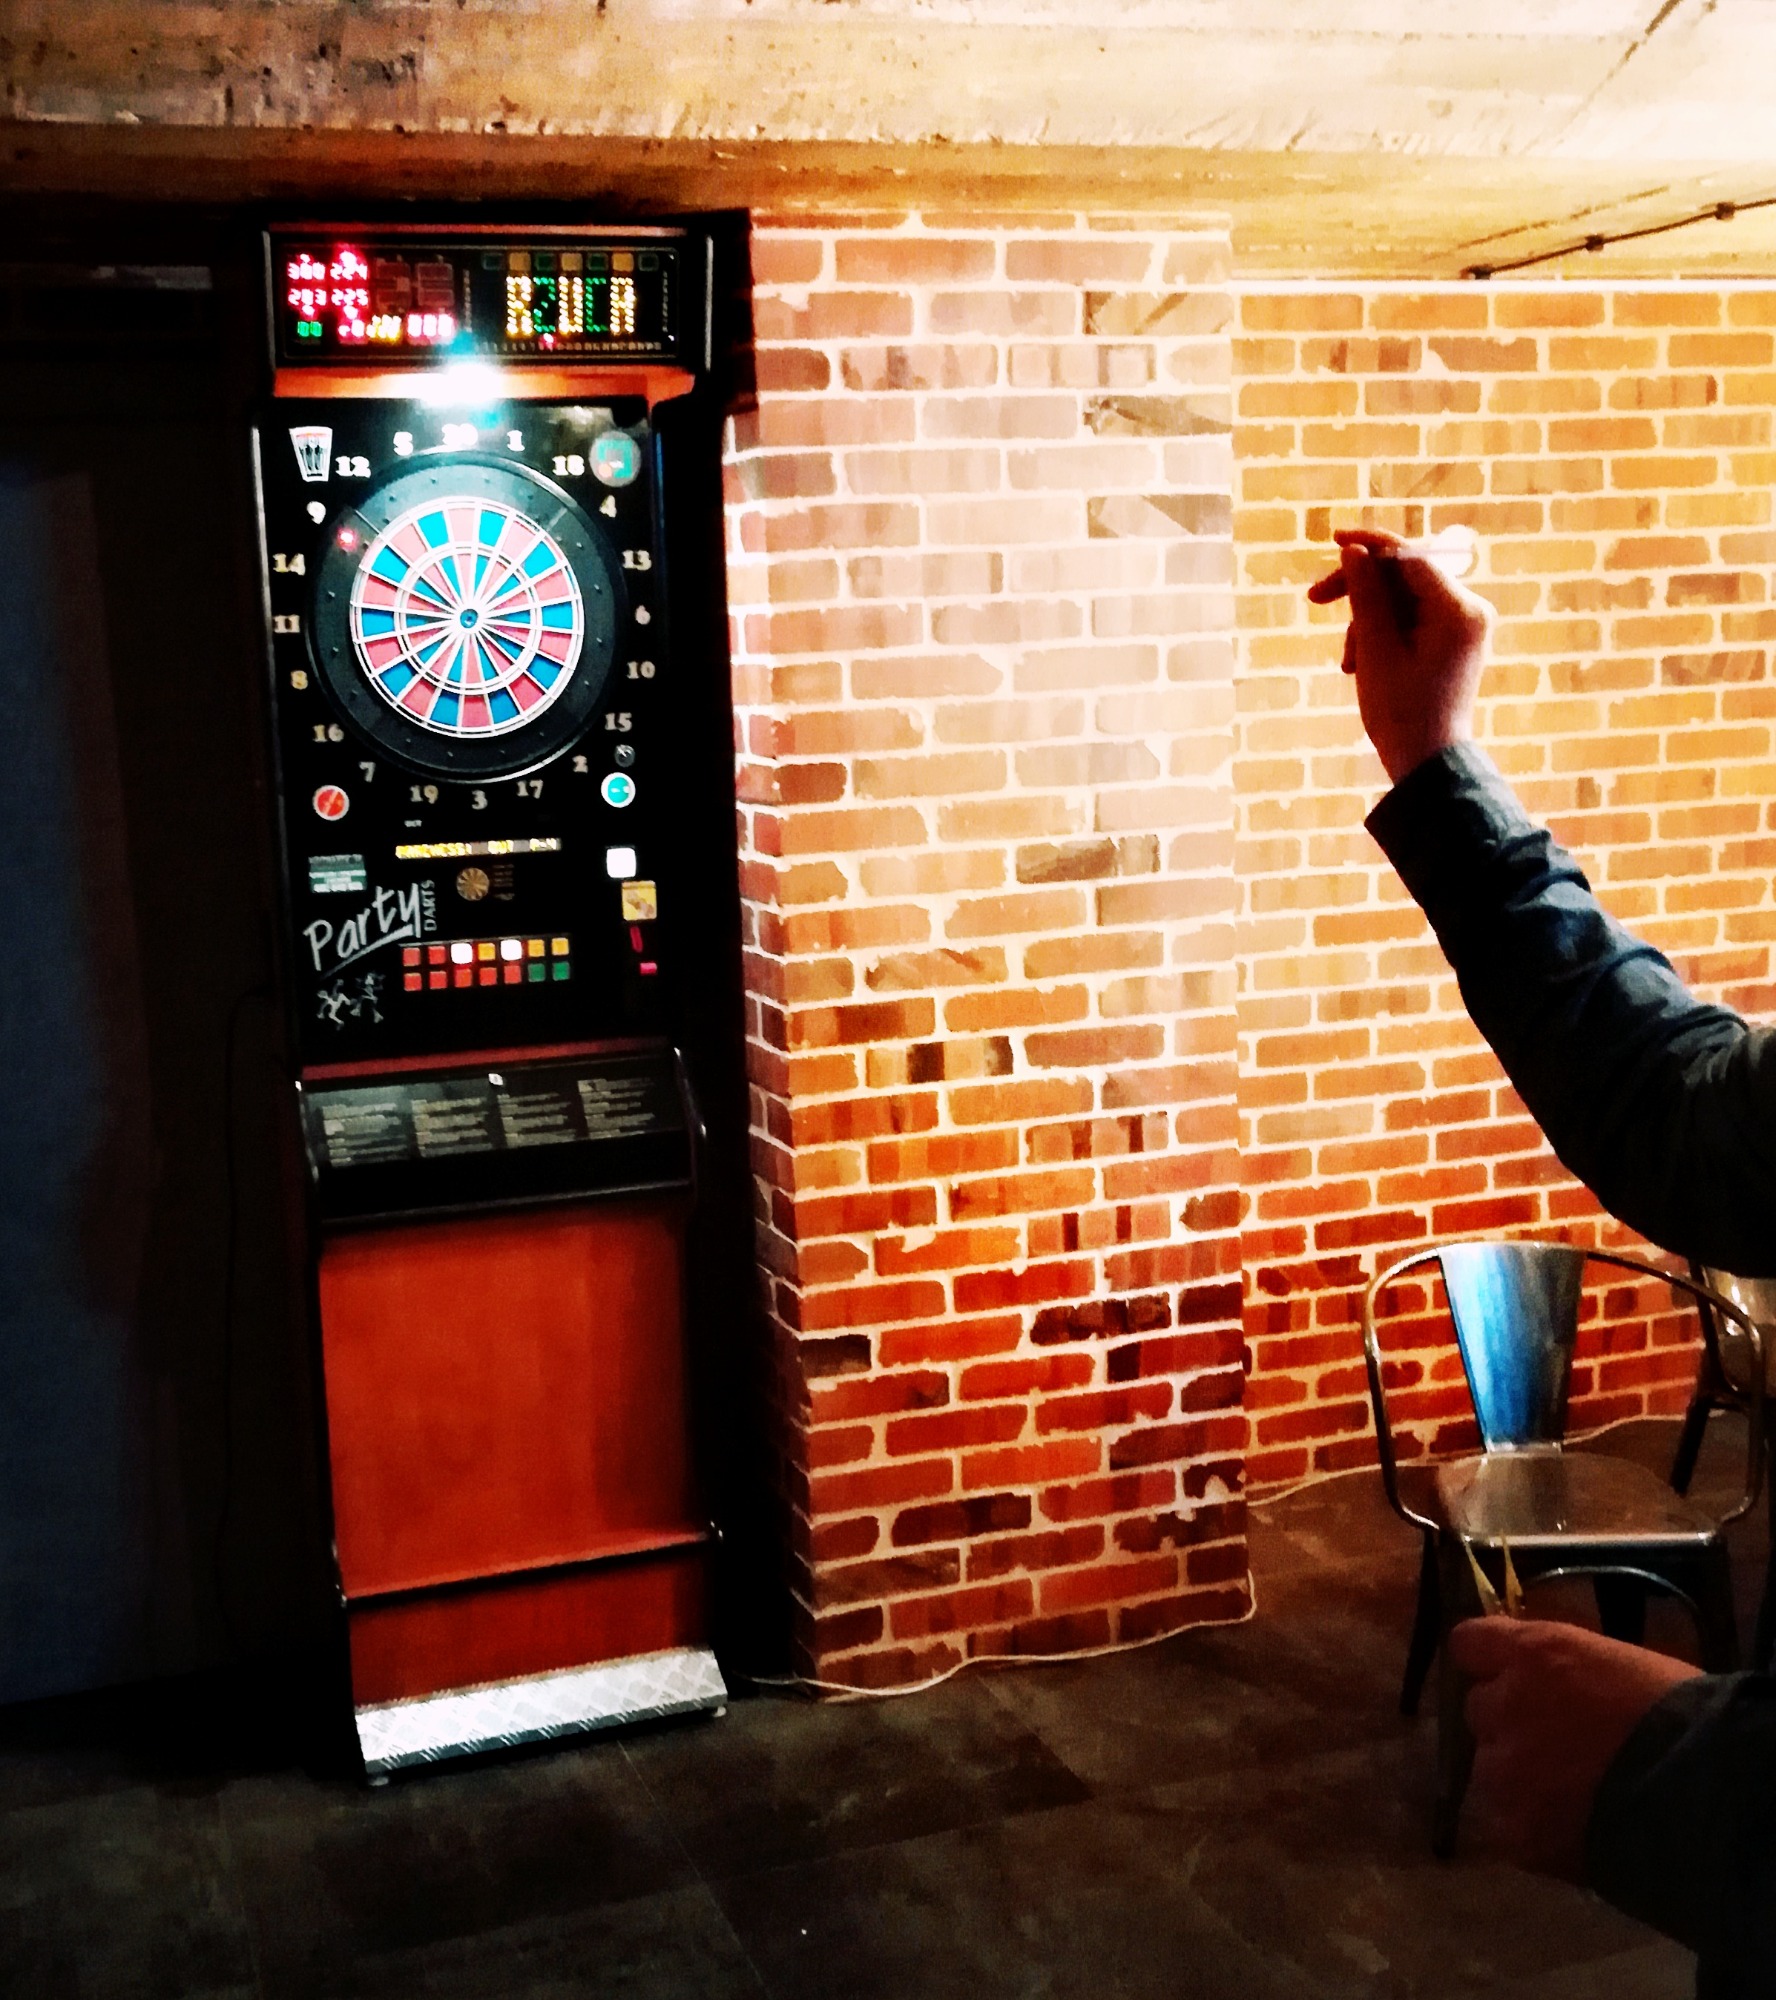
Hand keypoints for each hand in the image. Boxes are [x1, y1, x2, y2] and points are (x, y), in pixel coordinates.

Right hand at [1306, 527, 1492, 782]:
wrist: (1427, 764)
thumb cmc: (1401, 712)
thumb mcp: (1375, 649)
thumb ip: (1366, 594)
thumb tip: (1356, 551)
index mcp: (1458, 608)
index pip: (1411, 556)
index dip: (1371, 544)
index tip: (1334, 540)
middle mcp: (1469, 609)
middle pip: (1406, 576)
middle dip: (1362, 590)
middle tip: (1315, 600)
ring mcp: (1463, 626)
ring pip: (1403, 599)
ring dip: (1367, 620)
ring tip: (1348, 661)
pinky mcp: (1452, 641)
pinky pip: (1411, 620)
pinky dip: (1382, 634)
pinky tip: (1359, 664)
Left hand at [1450, 1616, 1700, 1879]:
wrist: (1706, 1797)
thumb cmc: (1682, 1719)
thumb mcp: (1619, 1665)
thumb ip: (1567, 1669)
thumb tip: (1549, 1676)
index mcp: (1533, 1653)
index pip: (1469, 1643)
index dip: (1487, 1662)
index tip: (1505, 1676)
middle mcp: (1503, 1704)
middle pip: (1479, 1708)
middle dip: (1509, 1723)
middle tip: (1554, 1745)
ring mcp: (1501, 1769)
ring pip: (1489, 1769)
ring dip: (1517, 1778)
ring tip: (1568, 1799)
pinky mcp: (1511, 1829)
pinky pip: (1503, 1824)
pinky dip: (1530, 1829)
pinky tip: (1570, 1834)